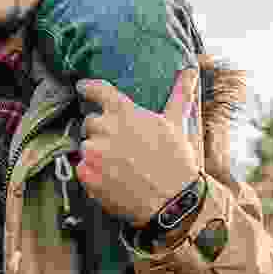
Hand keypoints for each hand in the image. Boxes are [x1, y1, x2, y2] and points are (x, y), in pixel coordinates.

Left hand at [72, 67, 200, 228]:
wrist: (173, 203)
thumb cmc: (176, 162)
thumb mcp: (177, 124)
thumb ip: (179, 94)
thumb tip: (190, 71)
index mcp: (125, 113)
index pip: (97, 90)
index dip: (88, 87)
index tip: (82, 87)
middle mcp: (106, 128)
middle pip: (90, 122)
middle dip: (101, 131)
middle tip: (120, 145)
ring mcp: (95, 153)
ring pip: (87, 146)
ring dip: (98, 153)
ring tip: (120, 165)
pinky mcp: (87, 175)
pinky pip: (82, 168)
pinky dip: (93, 173)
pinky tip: (113, 178)